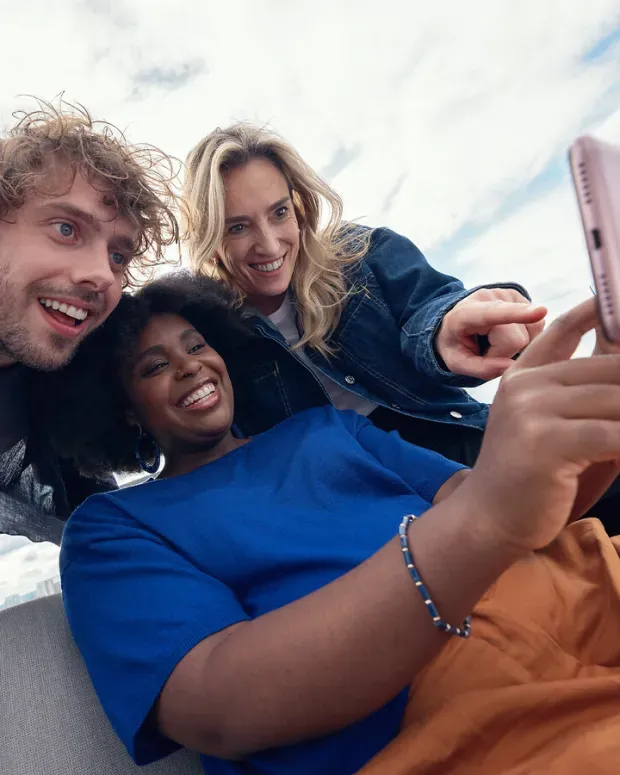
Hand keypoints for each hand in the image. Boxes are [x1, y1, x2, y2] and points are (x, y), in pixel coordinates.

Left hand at [436, 288, 546, 379]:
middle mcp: (490, 298)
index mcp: (467, 313)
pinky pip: (537, 325)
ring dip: (515, 345)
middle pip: (515, 340)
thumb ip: (481, 368)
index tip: (540, 311)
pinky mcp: (522, 297)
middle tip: (487, 349)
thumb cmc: (456, 343)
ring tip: (496, 339)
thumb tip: (511, 365)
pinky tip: (507, 333)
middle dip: (504, 353)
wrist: (455, 321)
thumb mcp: (456, 363)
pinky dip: (525, 336)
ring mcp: (508, 295)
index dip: (517, 314)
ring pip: (530, 333)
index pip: (494, 313)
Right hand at [459, 298, 619, 552]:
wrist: (489, 520)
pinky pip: (612, 434)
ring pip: (615, 399)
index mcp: (523, 375)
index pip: (564, 329)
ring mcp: (532, 410)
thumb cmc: (531, 477)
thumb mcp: (556, 425)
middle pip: (609, 367)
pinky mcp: (545, 441)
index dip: (598, 311)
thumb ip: (589, 396)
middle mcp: (526, 385)